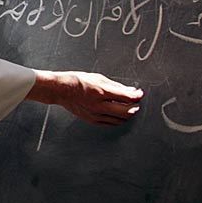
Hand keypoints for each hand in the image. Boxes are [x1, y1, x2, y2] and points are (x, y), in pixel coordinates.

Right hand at [26, 70, 143, 126]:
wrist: (62, 90)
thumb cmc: (78, 81)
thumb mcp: (99, 78)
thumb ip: (116, 86)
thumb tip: (130, 91)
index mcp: (101, 92)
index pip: (127, 98)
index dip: (137, 96)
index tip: (139, 93)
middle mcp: (99, 106)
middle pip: (126, 112)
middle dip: (134, 107)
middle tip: (135, 101)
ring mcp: (96, 115)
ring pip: (120, 120)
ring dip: (127, 114)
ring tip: (128, 107)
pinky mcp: (93, 120)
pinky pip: (111, 123)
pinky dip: (118, 119)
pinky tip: (118, 113)